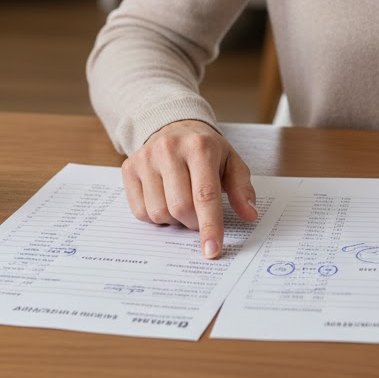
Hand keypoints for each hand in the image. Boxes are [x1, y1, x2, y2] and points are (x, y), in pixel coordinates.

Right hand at [121, 120, 256, 258]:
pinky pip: (140, 212)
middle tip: (199, 216)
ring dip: (173, 220)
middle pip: (180, 207)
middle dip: (193, 223)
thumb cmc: (206, 150)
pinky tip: (164, 200)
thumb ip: (242, 189)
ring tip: (182, 203)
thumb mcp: (231, 162)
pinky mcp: (129, 168)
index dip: (210, 226)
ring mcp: (146, 158)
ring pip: (158, 213)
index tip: (212, 250)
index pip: (205, 195)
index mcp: (200, 147)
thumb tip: (249, 215)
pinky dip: (155, 217)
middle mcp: (170, 149)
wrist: (174, 127)